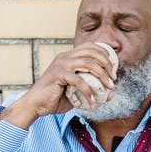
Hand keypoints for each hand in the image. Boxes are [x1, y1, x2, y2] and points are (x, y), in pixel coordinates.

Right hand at [0, 43, 116, 128]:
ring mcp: (61, 64)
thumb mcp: (78, 92)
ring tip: (108, 88)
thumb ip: (92, 90)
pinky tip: (91, 100)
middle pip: (92, 52)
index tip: (113, 70)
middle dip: (107, 65)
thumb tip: (110, 94)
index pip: (90, 46)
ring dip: (102, 76)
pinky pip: (79, 80)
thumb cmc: (56, 98)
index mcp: (69, 56)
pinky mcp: (58, 75)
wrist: (37, 104)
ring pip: (88, 63)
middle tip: (113, 79)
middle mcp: (65, 56)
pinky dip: (88, 91)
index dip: (105, 55)